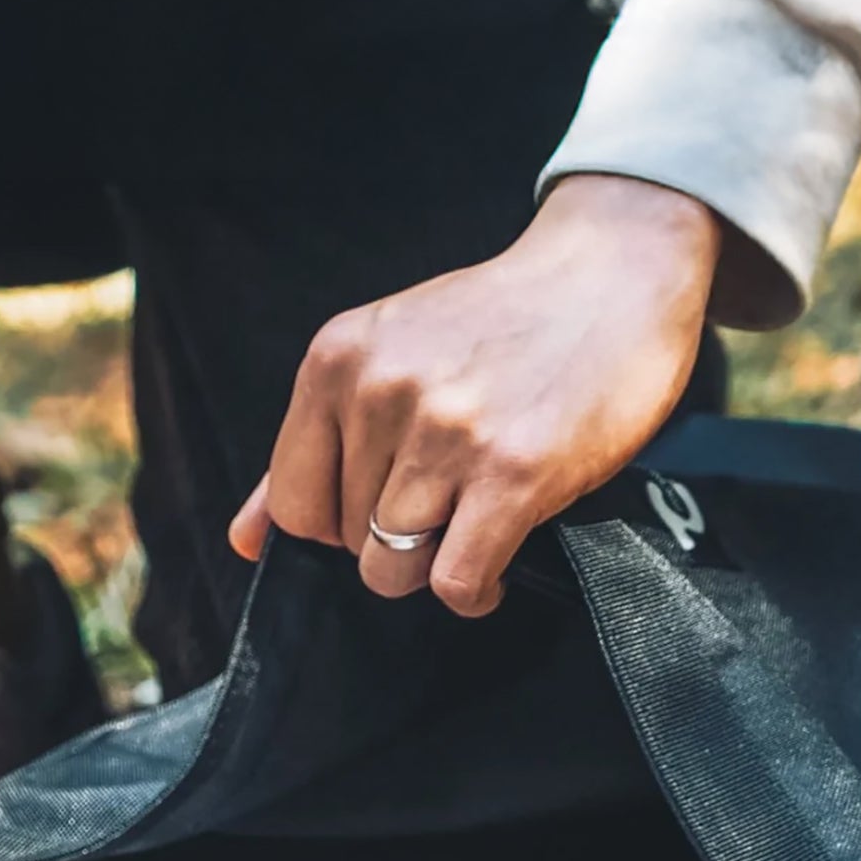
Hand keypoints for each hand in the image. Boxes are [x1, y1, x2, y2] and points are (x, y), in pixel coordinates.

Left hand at [229, 174, 722, 613]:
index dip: (335, 526)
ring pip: (391, 568)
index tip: (383, 505)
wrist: (616, 267)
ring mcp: (445, 434)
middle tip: (449, 500)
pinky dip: (472, 592)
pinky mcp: (510, 474)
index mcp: (337, 362)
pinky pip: (454, 581)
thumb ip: (311, 447)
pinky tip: (494, 560)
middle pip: (346, 540)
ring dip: (433, 568)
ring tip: (473, 527)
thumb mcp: (388, 354)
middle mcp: (382, 393)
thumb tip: (244, 540)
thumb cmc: (501, 321)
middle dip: (392, 541)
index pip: (293, 505)